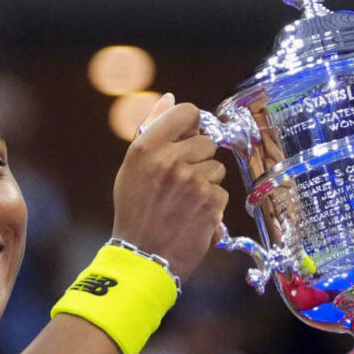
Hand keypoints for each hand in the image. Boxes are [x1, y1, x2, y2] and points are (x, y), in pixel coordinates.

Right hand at [112, 93, 227, 279]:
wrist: (142, 255)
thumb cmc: (135, 210)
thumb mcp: (132, 167)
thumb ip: (152, 130)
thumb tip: (170, 98)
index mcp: (147, 147)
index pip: (187, 112)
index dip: (191, 125)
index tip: (187, 139)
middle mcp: (170, 160)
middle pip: (207, 141)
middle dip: (198, 158)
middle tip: (179, 181)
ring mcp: (192, 181)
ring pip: (216, 167)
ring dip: (205, 182)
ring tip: (184, 200)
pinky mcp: (210, 201)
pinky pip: (221, 190)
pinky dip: (211, 203)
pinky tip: (192, 214)